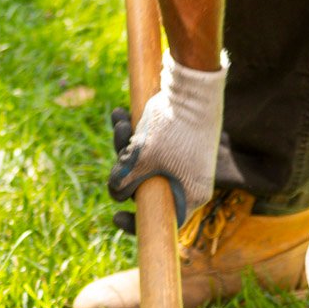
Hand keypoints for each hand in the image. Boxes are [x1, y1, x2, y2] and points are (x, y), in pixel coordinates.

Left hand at [107, 51, 225, 224]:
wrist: (193, 84)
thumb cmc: (172, 126)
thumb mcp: (141, 159)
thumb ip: (122, 182)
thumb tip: (115, 193)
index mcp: (190, 195)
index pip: (163, 220)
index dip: (137, 223)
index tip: (116, 217)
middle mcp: (188, 181)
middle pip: (146, 188)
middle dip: (124, 166)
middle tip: (119, 139)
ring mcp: (183, 161)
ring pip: (144, 164)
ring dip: (124, 143)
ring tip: (119, 119)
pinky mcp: (176, 141)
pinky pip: (149, 146)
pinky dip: (134, 133)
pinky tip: (120, 114)